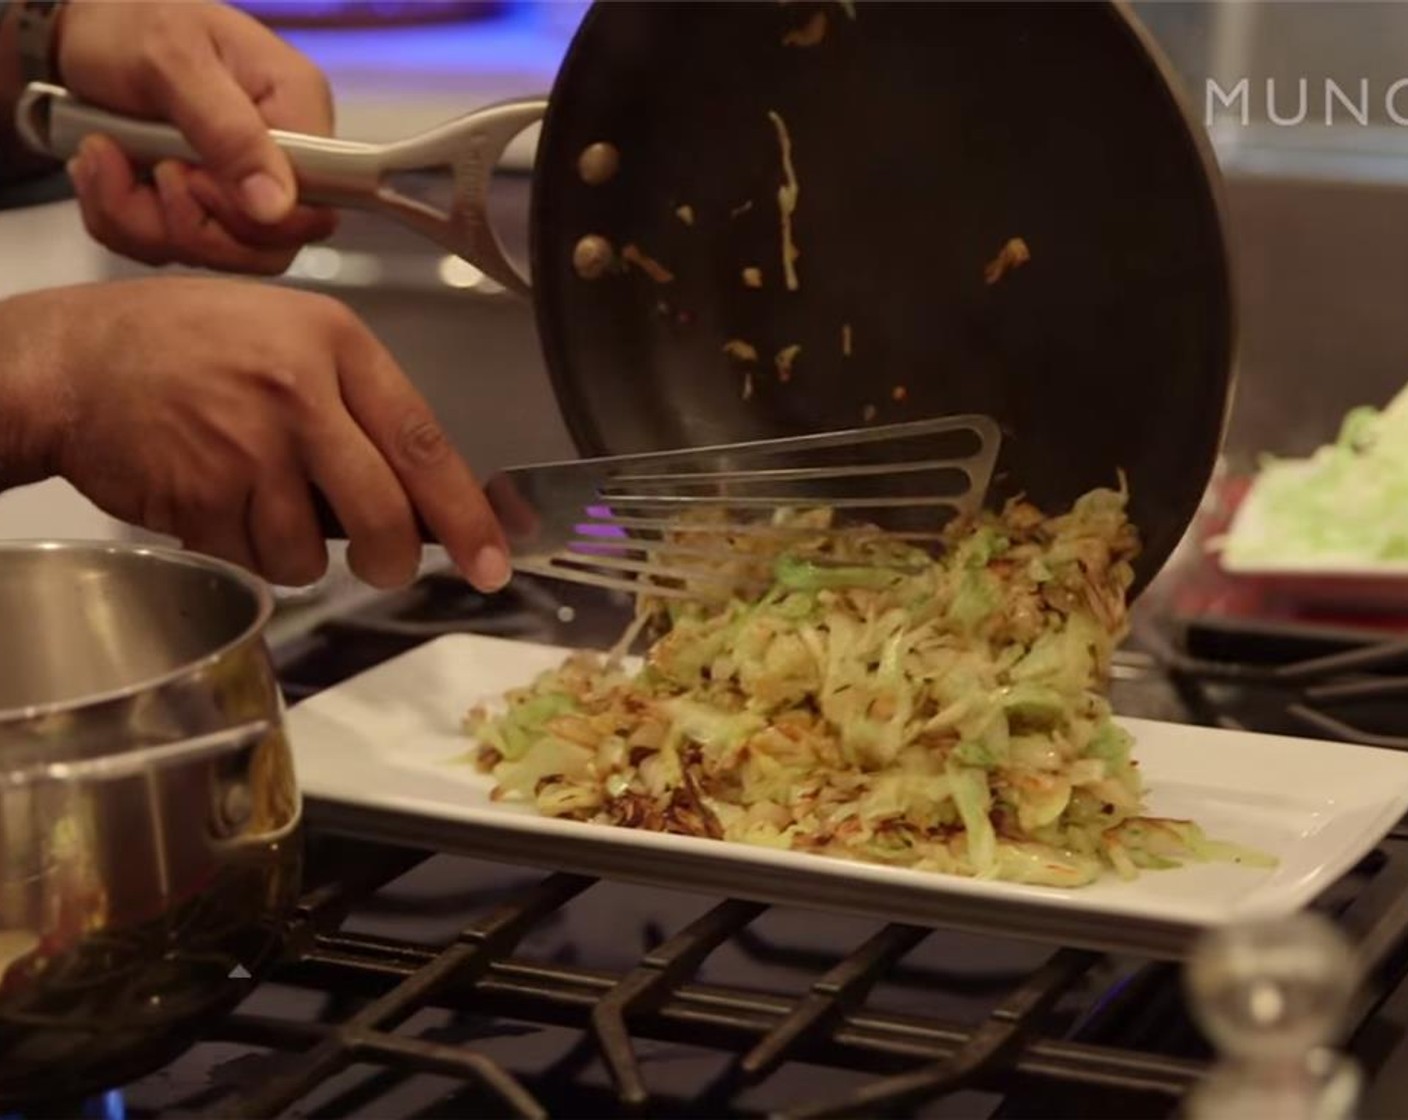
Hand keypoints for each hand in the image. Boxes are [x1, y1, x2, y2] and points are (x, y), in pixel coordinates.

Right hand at [0, 279, 509, 591]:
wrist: (70, 361)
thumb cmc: (183, 345)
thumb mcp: (286, 336)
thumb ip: (356, 407)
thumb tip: (422, 497)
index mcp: (334, 344)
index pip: (425, 443)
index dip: (468, 514)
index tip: (495, 559)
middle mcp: (299, 393)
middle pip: (384, 515)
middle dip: (390, 560)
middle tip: (382, 565)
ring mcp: (247, 448)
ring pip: (312, 554)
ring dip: (294, 551)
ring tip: (253, 495)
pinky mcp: (202, 497)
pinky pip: (253, 561)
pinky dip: (242, 549)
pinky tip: (214, 498)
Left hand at [56, 0, 336, 273]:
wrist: (82, 25)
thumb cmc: (132, 21)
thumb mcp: (175, 61)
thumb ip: (230, 133)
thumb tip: (278, 205)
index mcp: (298, 113)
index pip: (312, 209)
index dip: (252, 218)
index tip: (191, 175)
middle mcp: (281, 161)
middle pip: (266, 249)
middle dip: (188, 225)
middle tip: (149, 166)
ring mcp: (241, 192)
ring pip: (213, 255)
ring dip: (141, 220)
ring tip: (106, 155)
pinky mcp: (201, 209)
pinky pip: (170, 250)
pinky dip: (121, 221)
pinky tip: (104, 168)